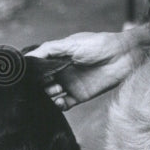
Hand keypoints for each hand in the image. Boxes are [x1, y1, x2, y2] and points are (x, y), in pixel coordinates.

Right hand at [26, 28, 149, 107]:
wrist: (123, 56)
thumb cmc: (99, 44)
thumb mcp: (71, 43)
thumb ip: (48, 49)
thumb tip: (26, 57)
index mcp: (57, 58)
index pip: (38, 68)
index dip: (32, 72)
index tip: (27, 75)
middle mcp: (61, 72)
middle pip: (41, 83)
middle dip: (37, 86)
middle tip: (44, 83)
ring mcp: (70, 85)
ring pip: (50, 95)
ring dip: (47, 95)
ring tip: (55, 89)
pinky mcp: (79, 96)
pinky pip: (64, 105)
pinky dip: (58, 106)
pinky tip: (59, 101)